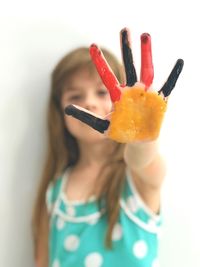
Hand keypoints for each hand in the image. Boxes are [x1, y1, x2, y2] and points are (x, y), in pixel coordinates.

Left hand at [65, 28, 183, 142]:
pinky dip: (173, 75)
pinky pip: (167, 86)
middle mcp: (132, 91)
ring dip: (146, 55)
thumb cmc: (121, 132)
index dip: (99, 62)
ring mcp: (146, 94)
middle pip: (128, 66)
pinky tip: (179, 62)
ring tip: (145, 35)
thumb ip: (86, 117)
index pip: (106, 76)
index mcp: (118, 96)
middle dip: (126, 49)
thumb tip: (66, 107)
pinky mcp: (158, 100)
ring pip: (146, 71)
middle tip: (124, 29)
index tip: (91, 46)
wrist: (139, 142)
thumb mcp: (101, 126)